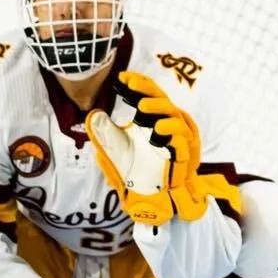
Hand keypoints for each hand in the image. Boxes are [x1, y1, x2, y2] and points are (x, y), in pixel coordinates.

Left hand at [86, 71, 207, 224]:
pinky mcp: (185, 155)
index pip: (148, 94)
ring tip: (142, 108)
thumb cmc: (139, 171)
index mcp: (152, 119)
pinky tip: (158, 131)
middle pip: (162, 99)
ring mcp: (179, 139)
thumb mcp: (116, 151)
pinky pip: (183, 141)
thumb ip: (106, 134)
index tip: (123, 77)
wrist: (153, 199)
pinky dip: (172, 134)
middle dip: (147, 90)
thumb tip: (93, 115)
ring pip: (174, 116)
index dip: (138, 83)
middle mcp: (167, 124)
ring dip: (159, 109)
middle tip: (132, 86)